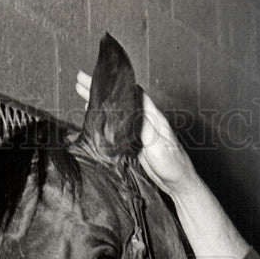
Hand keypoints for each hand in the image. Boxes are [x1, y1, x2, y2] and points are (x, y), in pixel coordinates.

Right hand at [76, 70, 197, 196]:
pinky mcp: (135, 143)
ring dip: (100, 102)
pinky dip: (103, 118)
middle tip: (80, 79)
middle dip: (101, 89)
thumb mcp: (160, 148)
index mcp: (153, 117)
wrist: (179, 184)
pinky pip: (116, 126)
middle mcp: (145, 121)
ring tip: (82, 93)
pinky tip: (94, 117)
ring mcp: (139, 132)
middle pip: (121, 99)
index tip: (100, 74)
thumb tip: (132, 112)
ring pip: (116, 112)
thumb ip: (147, 130)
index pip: (132, 93)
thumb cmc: (174, 166)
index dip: (116, 83)